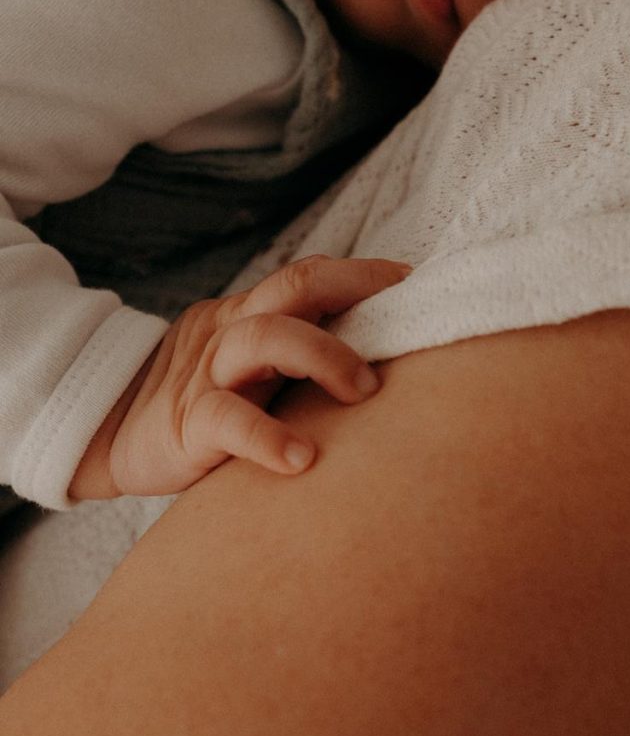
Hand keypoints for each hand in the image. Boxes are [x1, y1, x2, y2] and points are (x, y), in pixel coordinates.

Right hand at [69, 256, 409, 499]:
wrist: (111, 433)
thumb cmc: (201, 402)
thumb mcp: (246, 365)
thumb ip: (293, 355)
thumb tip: (376, 359)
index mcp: (248, 316)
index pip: (308, 277)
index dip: (361, 275)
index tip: (411, 282)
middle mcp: (232, 331)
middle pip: (293, 287)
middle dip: (354, 293)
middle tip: (403, 328)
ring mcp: (208, 373)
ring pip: (264, 337)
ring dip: (322, 356)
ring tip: (364, 391)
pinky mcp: (188, 422)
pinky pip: (228, 420)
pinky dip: (267, 436)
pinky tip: (300, 460)